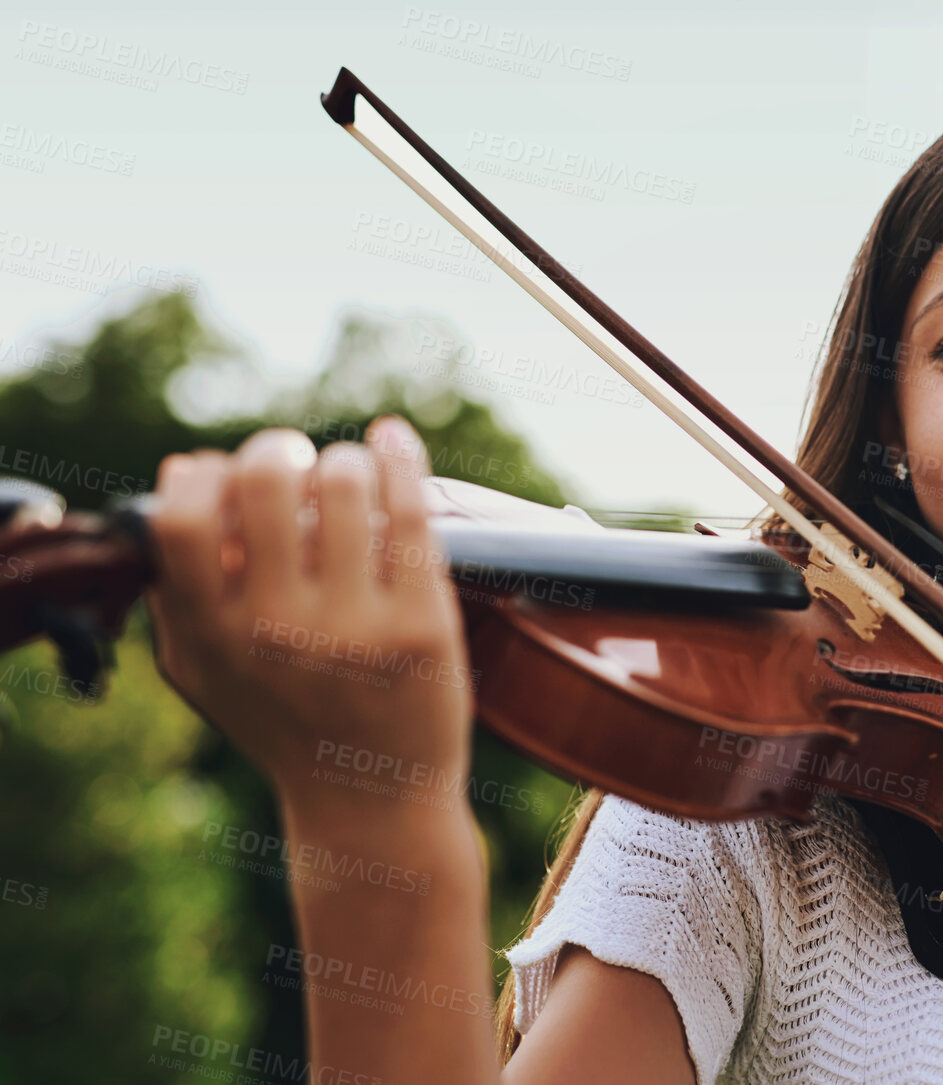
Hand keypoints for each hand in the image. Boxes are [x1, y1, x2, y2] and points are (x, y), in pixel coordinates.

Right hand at [144, 417, 471, 815]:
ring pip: (344, 483)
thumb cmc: (285, 721)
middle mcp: (276, 628)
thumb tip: (176, 476)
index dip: (204, 475)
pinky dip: (401, 461)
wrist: (372, 805)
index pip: (182, 516)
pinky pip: (412, 515)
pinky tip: (394, 440)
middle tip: (297, 461)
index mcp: (214, 634)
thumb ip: (177, 586)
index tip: (230, 475)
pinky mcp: (423, 626)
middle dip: (280, 450)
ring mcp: (353, 627)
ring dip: (347, 461)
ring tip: (350, 474)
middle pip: (265, 480)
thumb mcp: (209, 669)